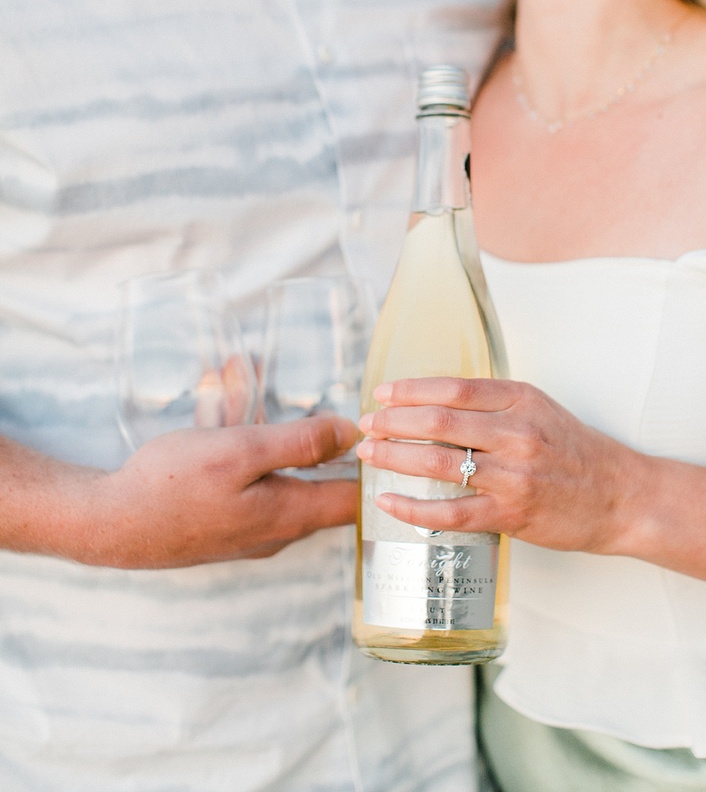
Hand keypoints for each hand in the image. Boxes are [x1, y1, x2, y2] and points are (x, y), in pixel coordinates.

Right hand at [86, 417, 357, 568]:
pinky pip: (254, 487)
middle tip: (322, 405)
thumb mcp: (241, 450)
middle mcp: (278, 532)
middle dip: (324, 444)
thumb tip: (352, 434)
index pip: (357, 499)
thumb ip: (300, 443)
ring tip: (249, 387)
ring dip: (279, 442)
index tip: (380, 431)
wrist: (110, 524)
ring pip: (284, 483)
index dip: (375, 467)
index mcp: (290, 515)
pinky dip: (250, 454)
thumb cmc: (173, 485)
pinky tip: (226, 419)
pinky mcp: (226, 526)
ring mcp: (251, 533)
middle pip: (322, 488)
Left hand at [357, 378, 646, 554]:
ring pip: (438, 462)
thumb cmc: (575, 451)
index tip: (382, 393)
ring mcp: (513, 476)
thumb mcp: (539, 409)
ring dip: (394, 457)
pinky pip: (451, 512)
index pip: (453, 387)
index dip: (410, 389)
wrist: (620, 496)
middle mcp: (516, 433)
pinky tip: (389, 501)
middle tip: (365, 424)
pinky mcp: (511, 515)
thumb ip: (493, 402)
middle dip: (392, 422)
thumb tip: (434, 398)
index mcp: (521, 400)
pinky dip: (414, 507)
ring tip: (368, 455)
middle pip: (438, 421)